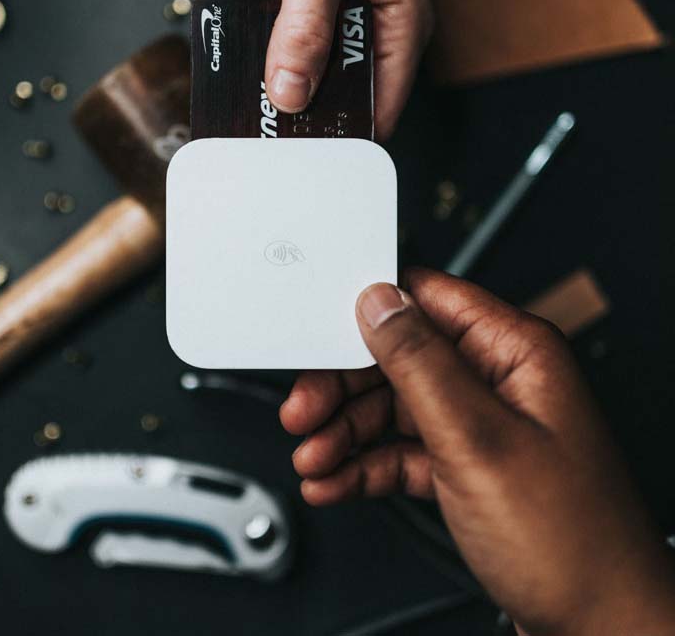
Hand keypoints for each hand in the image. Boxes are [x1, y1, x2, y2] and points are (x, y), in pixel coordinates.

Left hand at [229, 0, 430, 138]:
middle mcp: (368, 22)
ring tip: (234, 56)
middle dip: (294, 102)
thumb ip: (304, 29)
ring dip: (263, 65)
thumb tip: (291, 91)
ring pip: (299, 67)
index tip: (299, 149)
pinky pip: (275, 34)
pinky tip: (229, 7)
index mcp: (397, 20)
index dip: (340, 134)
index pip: (378, 106)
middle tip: (252, 110)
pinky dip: (249, 30)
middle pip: (334, 93)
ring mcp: (333, 12)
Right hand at [280, 269, 674, 635]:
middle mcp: (495, 382)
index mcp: (514, 352)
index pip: (427, 301)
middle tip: (303, 412)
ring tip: (314, 458)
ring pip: (391, 408)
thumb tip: (379, 303)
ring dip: (345, 433)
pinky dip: (362, 466)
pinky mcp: (462, 468)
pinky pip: (399, 452)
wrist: (600, 631)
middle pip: (398, 360)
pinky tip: (334, 481)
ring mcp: (478, 426)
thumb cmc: (573, 543)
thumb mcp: (478, 441)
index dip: (370, 313)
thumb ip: (421, 365)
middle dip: (344, 388)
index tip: (321, 334)